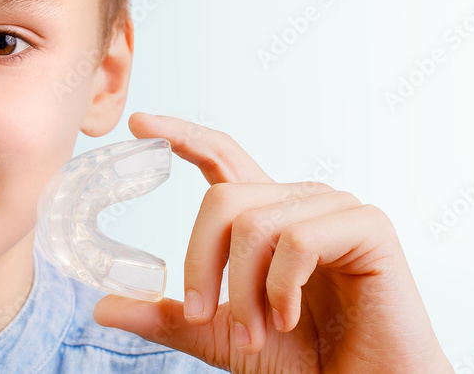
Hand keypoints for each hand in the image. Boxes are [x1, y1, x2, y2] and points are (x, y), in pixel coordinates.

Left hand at [93, 113, 452, 372]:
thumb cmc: (308, 361)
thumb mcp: (225, 337)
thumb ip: (175, 318)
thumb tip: (106, 306)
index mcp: (269, 218)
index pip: (222, 158)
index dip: (183, 136)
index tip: (141, 123)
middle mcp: (300, 203)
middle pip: (222, 200)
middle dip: (201, 264)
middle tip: (207, 317)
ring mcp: (336, 209)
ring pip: (255, 223)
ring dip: (245, 292)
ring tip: (258, 333)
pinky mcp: (367, 227)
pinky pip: (297, 239)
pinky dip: (281, 289)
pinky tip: (291, 318)